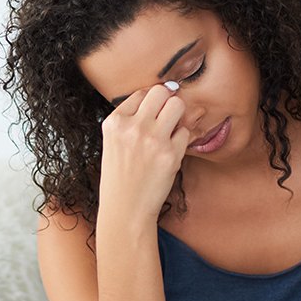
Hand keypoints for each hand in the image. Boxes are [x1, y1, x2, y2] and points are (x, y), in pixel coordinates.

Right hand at [99, 83, 190, 223]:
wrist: (125, 209)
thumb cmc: (121, 176)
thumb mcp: (114, 142)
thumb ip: (132, 119)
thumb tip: (165, 93)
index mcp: (114, 122)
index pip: (141, 93)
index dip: (151, 103)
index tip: (153, 115)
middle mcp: (132, 127)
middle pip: (161, 91)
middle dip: (167, 101)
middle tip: (166, 118)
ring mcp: (152, 139)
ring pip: (178, 105)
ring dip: (178, 116)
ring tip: (170, 132)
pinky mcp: (170, 154)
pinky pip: (186, 132)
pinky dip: (181, 141)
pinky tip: (170, 153)